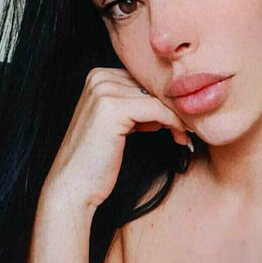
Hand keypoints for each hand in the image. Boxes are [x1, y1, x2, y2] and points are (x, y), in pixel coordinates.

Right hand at [43, 67, 191, 209]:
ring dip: (177, 117)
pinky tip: (180, 138)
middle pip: (152, 86)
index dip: (165, 99)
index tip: (183, 120)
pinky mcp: (112, 108)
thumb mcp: (120, 123)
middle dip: (173, 107)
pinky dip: (174, 124)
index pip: (145, 79)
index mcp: (98, 76)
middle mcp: (98, 77)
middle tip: (189, 129)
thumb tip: (173, 98)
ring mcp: (103, 91)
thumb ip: (138, 105)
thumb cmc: (98, 159)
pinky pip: (158, 110)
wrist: (73, 186)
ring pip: (159, 98)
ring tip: (183, 136)